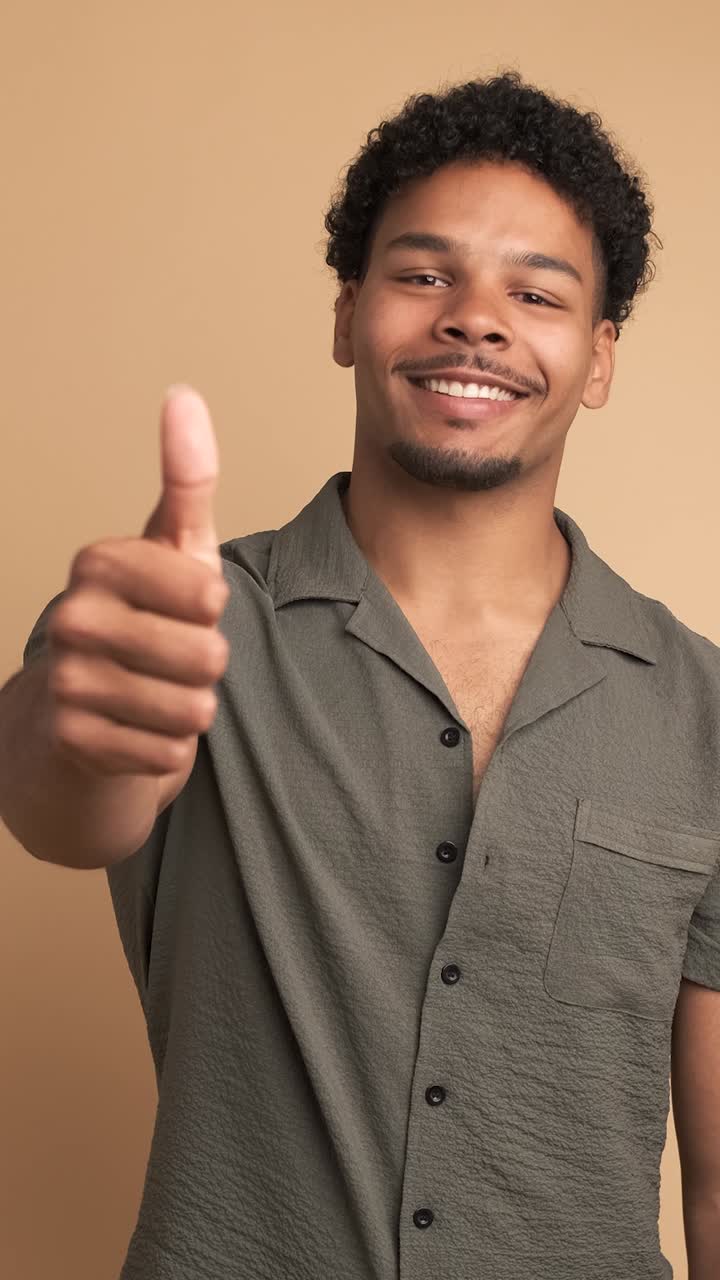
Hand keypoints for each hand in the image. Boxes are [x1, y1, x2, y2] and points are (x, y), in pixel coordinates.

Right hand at [45, 387, 229, 777]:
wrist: (79, 711)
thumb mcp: (173, 547)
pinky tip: (139, 729)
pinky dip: (168, 749)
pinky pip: (169, 754)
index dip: (213, 609)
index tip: (185, 605)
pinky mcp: (73, 743)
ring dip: (190, 709)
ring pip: (192, 709)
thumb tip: (184, 395)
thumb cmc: (144, 618)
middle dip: (207, 666)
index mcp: (98, 561)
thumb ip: (187, 477)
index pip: (210, 595)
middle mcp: (72, 617)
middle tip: (173, 658)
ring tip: (158, 693)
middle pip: (207, 657)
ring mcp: (67, 683)